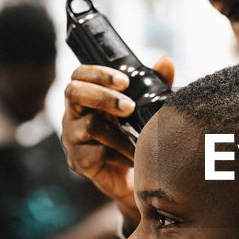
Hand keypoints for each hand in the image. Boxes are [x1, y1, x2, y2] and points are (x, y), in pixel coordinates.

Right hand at [61, 57, 174, 220]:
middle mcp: (74, 114)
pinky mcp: (79, 161)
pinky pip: (97, 153)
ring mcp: (72, 139)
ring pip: (90, 126)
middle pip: (74, 93)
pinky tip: (133, 156)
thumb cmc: (136, 136)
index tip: (124, 81)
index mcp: (86, 97)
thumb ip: (155, 84)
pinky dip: (120, 154)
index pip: (79, 75)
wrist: (136, 178)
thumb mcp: (147, 107)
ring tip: (140, 138)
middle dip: (103, 97)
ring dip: (120, 132)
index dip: (98, 73)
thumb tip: (165, 61)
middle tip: (129, 107)